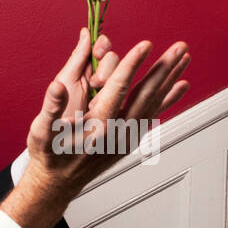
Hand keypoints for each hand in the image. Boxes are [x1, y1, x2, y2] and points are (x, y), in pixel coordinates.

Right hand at [33, 34, 189, 193]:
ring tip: (185, 58)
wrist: (58, 183)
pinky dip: (169, 98)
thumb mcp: (42, 131)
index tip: (146, 45)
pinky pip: (154, 114)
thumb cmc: (50, 155)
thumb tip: (57, 86)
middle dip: (163, 68)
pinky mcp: (130, 138)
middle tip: (180, 47)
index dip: (132, 64)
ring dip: (170, 78)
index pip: (119, 88)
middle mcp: (118, 132)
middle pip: (146, 93)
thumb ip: (52, 107)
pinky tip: (180, 86)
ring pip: (154, 102)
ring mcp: (127, 136)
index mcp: (98, 126)